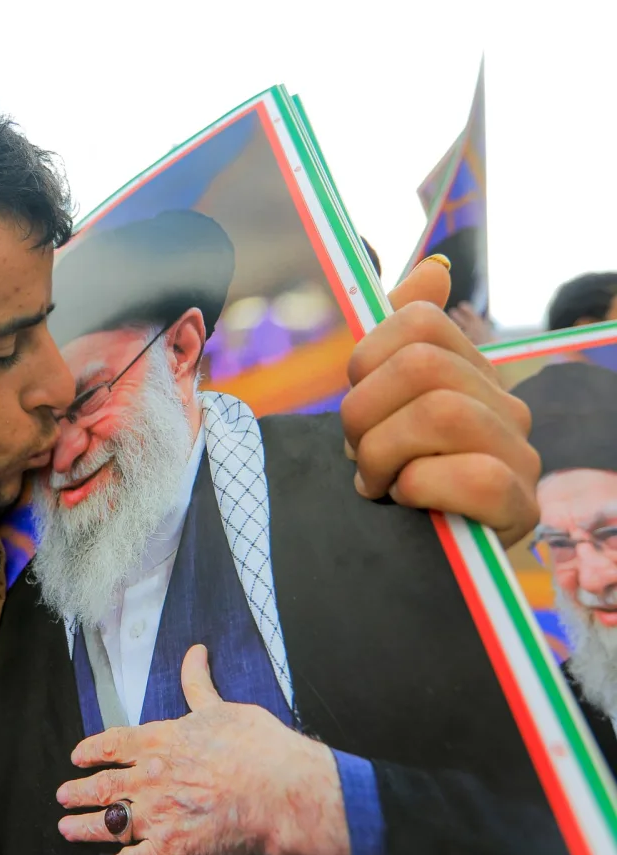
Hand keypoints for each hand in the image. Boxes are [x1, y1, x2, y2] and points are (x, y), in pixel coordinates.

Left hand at [56, 646, 357, 854]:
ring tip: (67, 829)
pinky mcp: (168, 849)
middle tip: (62, 796)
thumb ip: (198, 684)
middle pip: (101, 786)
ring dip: (83, 828)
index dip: (90, 751)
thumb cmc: (254, 748)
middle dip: (77, 793)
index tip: (77, 757)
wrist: (277, 792)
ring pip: (107, 823)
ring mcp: (155, 815)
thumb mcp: (220, 707)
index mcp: (158, 742)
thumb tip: (195, 653)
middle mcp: (148, 778)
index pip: (112, 745)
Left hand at [341, 256, 539, 546]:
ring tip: (376, 484)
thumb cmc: (391, 484)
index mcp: (469, 373)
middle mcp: (505, 406)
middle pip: (422, 366)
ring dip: (383, 454)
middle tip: (357, 456)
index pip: (417, 322)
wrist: (408, 564)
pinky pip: (476, 477)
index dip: (366, 360)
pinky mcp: (522, 510)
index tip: (356, 406)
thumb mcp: (380, 410)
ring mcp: (522, 457)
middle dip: (364, 414)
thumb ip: (399, 339)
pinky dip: (421, 488)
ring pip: (443, 413)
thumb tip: (435, 267)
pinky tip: (408, 503)